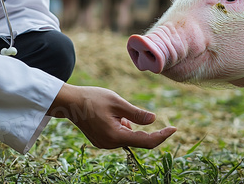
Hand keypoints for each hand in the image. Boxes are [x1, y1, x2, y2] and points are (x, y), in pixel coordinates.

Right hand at [48, 83, 176, 148]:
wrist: (69, 102)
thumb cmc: (92, 98)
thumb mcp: (117, 102)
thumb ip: (136, 113)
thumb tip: (154, 119)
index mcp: (116, 135)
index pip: (146, 141)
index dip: (162, 136)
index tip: (174, 128)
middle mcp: (110, 144)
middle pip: (137, 140)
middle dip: (140, 126)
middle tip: (130, 110)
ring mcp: (104, 144)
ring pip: (127, 137)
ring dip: (129, 125)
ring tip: (115, 110)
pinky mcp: (101, 141)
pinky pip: (119, 136)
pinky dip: (121, 127)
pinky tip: (111, 115)